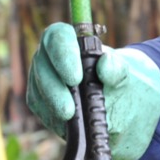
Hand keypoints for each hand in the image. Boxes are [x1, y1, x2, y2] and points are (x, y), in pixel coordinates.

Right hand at [25, 22, 159, 159]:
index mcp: (68, 40)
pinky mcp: (39, 99)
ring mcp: (41, 77)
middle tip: (70, 106)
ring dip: (53, 104)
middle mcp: (49, 56)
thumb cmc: (113, 81)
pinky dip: (51, 115)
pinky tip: (65, 122)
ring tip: (70, 116)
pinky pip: (39, 106)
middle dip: (55, 88)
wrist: (112, 104)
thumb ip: (116, 68)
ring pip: (38, 88)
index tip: (76, 78)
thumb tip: (105, 62)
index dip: (63, 55)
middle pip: (42, 64)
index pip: (57, 37)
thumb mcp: (121, 74)